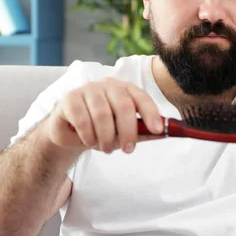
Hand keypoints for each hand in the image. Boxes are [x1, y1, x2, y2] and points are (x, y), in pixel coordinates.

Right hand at [43, 78, 164, 153]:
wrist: (71, 132)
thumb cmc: (102, 129)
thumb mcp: (124, 132)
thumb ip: (143, 131)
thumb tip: (166, 133)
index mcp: (125, 89)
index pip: (141, 98)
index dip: (151, 113)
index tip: (157, 130)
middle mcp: (108, 85)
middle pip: (123, 106)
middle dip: (127, 131)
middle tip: (127, 149)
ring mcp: (88, 89)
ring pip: (102, 114)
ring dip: (105, 137)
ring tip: (105, 148)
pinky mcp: (70, 98)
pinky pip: (82, 118)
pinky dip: (88, 134)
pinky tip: (89, 141)